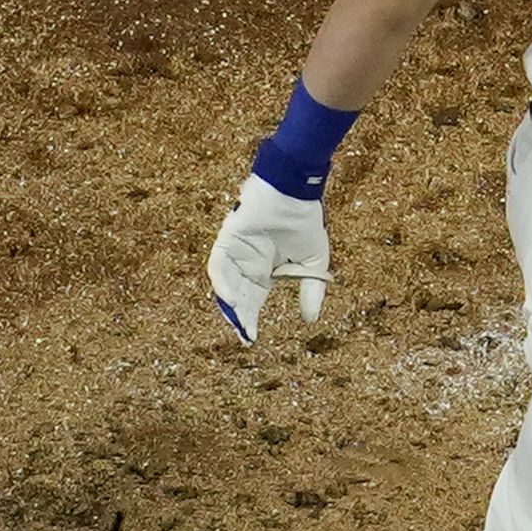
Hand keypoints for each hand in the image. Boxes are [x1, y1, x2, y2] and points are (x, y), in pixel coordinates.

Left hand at [207, 174, 330, 343]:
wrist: (296, 190)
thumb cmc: (304, 221)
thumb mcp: (313, 263)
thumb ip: (311, 290)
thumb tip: (310, 320)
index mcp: (263, 270)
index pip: (251, 301)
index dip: (250, 320)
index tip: (252, 340)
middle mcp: (246, 263)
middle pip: (237, 297)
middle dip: (239, 317)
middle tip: (244, 336)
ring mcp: (235, 251)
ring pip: (224, 284)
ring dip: (228, 303)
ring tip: (237, 322)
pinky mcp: (227, 239)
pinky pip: (218, 264)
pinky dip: (222, 281)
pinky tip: (231, 297)